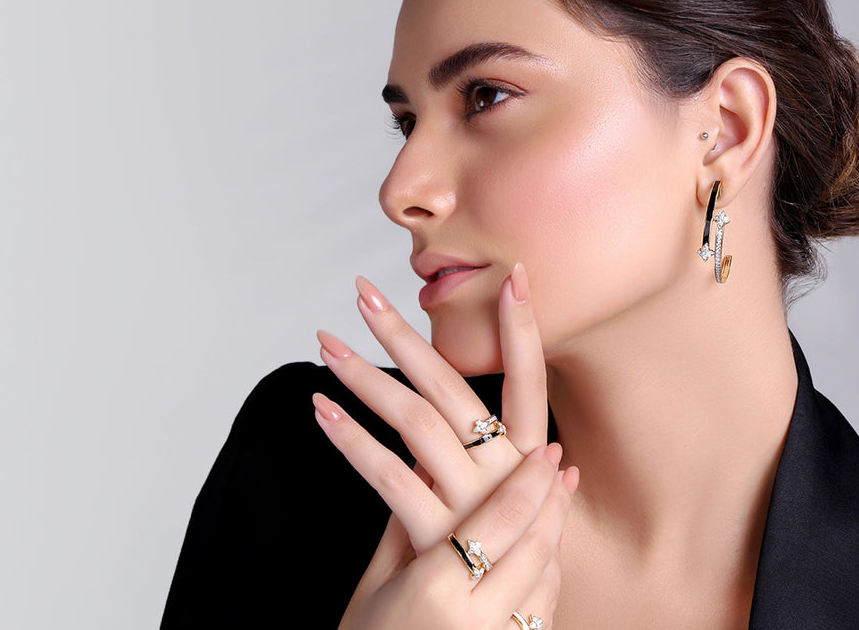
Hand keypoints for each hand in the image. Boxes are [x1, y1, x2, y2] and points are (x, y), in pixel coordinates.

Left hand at [312, 263, 573, 627]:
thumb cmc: (492, 583)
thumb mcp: (508, 526)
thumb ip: (503, 484)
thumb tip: (538, 451)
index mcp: (524, 466)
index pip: (528, 383)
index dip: (524, 330)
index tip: (514, 275)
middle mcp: (507, 477)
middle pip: (453, 388)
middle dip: (407, 334)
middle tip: (364, 293)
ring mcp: (473, 507)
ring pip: (415, 421)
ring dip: (364, 376)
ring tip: (325, 344)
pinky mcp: (436, 538)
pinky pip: (388, 477)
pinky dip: (350, 439)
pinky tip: (319, 411)